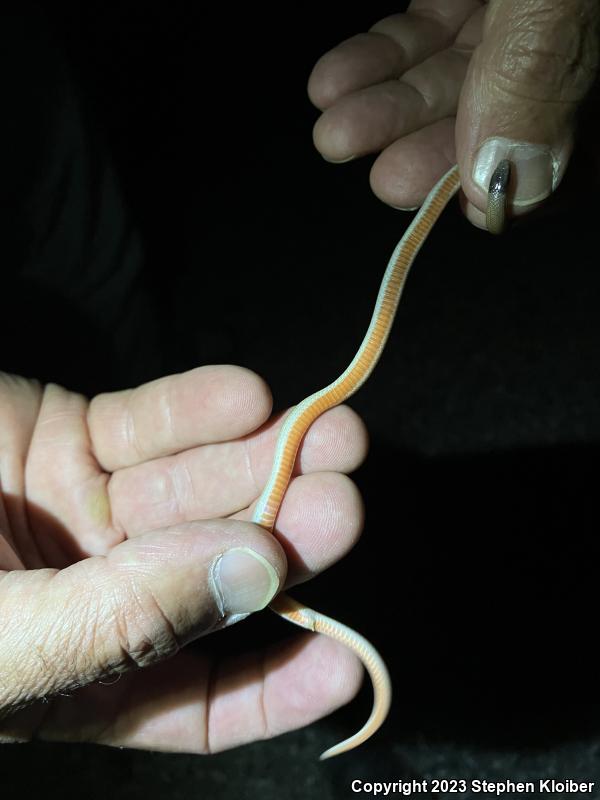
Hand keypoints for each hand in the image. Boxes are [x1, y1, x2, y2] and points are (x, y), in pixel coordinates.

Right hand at [0, 366, 366, 751]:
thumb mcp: (11, 638)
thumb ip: (127, 615)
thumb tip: (256, 576)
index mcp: (85, 668)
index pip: (195, 700)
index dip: (273, 687)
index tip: (344, 661)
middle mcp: (100, 590)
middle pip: (213, 568)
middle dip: (283, 535)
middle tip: (341, 499)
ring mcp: (88, 508)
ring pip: (193, 485)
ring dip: (263, 458)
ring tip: (329, 433)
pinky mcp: (71, 435)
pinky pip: (145, 420)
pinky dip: (197, 406)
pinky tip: (247, 397)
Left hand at [308, 0, 598, 227]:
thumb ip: (536, 72)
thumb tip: (512, 183)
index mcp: (596, 62)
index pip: (551, 160)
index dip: (489, 187)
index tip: (435, 199)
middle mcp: (558, 50)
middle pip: (492, 123)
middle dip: (423, 151)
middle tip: (374, 170)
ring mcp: (519, 18)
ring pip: (451, 80)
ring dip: (387, 110)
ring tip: (335, 127)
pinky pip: (429, 33)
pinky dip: (384, 59)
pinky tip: (336, 82)